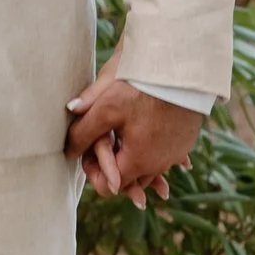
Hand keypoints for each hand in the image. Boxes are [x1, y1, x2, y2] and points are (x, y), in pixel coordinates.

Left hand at [65, 78, 203, 203]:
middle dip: (114, 168)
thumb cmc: (143, 86)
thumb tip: (68, 149)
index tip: (85, 153)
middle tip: (100, 146)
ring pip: (150, 167)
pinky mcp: (186, 138)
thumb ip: (84, 130)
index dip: (93, 173)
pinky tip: (148, 139)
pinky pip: (167, 153)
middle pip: (131, 180)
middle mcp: (160, 163)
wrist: (181, 68)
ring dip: (134, 159)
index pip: (109, 186)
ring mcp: (175, 151)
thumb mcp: (106, 106)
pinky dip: (154, 150)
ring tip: (119, 142)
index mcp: (138, 161)